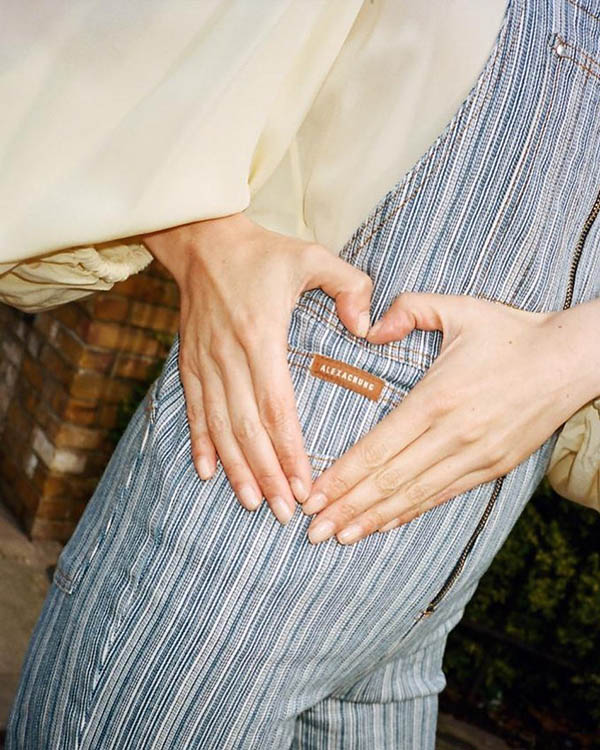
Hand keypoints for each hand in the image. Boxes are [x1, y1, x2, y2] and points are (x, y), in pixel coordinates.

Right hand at [142, 212, 372, 524]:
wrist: (203, 241)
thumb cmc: (264, 253)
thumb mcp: (314, 256)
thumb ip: (349, 286)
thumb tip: (368, 328)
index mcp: (260, 335)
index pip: (276, 406)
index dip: (290, 450)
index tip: (305, 484)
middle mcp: (228, 355)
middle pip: (248, 427)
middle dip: (267, 473)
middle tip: (285, 511)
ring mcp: (205, 361)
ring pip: (220, 426)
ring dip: (237, 468)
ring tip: (252, 503)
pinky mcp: (190, 362)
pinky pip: (194, 409)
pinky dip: (201, 443)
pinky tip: (207, 473)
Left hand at [301, 292, 599, 543]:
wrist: (570, 360)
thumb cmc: (510, 333)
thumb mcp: (458, 307)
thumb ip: (409, 309)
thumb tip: (369, 329)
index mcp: (436, 399)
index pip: (378, 449)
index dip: (342, 477)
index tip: (313, 496)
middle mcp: (453, 435)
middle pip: (389, 481)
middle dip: (347, 508)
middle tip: (312, 531)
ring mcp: (475, 456)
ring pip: (414, 496)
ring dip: (374, 519)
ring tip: (340, 537)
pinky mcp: (492, 467)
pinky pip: (443, 495)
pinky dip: (411, 512)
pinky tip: (385, 525)